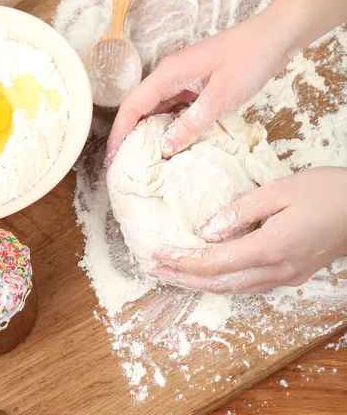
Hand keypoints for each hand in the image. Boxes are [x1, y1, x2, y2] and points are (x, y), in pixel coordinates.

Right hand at [106, 11, 291, 163]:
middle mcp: (170, 75)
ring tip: (146, 160)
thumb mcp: (221, 96)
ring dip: (150, 132)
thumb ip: (192, 122)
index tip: (112, 159)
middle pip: (140, 107)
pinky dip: (171, 125)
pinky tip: (174, 143)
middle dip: (130, 136)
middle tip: (126, 165)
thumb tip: (166, 146)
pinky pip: (176, 107)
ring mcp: (184, 79)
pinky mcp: (197, 84)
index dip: (119, 133)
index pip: (132, 106)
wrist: (275, 37)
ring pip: (157, 108)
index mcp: (169, 74)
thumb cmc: (249, 60)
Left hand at [151, 167, 346, 292]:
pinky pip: (250, 285)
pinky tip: (211, 274)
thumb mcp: (279, 191)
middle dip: (183, 277)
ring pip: (234, 289)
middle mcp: (276, 270)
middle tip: (155, 269)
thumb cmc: (325, 192)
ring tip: (174, 274)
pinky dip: (224, 281)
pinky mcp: (293, 275)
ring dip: (200, 282)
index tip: (157, 253)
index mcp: (270, 247)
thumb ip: (240, 211)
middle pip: (219, 283)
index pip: (214, 262)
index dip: (183, 260)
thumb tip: (206, 230)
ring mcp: (286, 277)